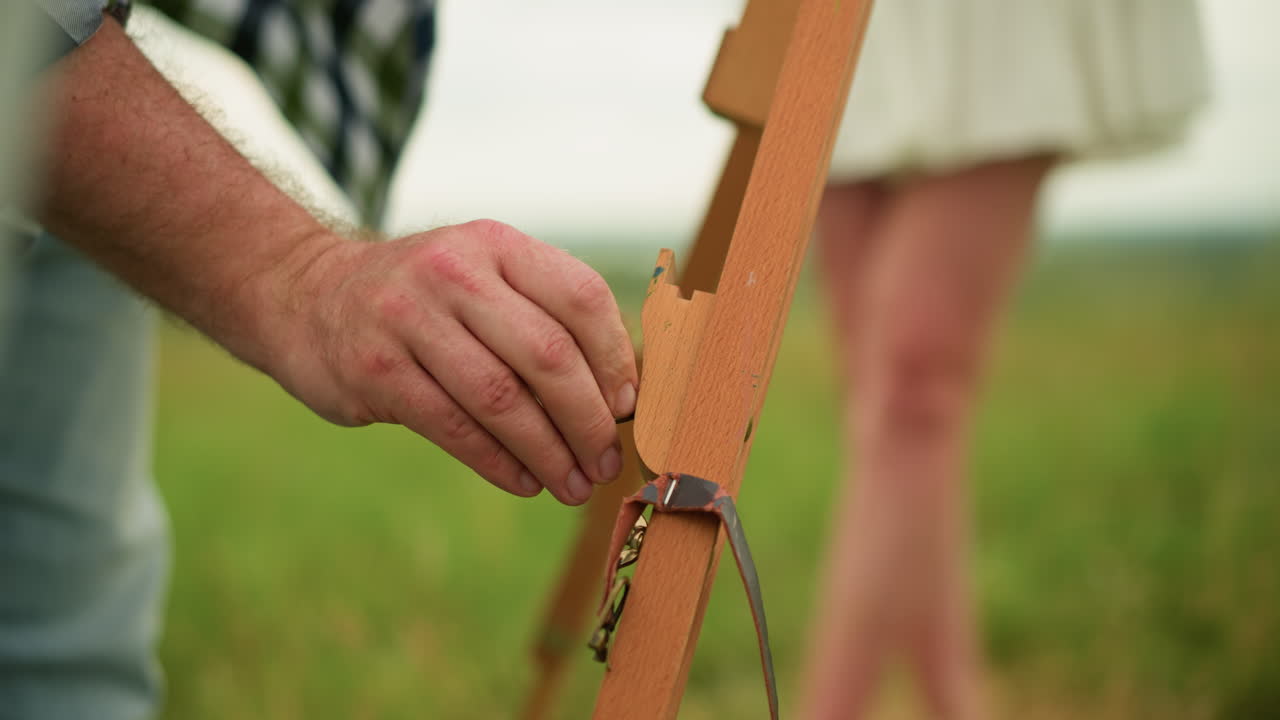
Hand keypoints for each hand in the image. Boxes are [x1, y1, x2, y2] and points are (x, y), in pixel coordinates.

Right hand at [259, 219, 637, 504]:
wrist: (306, 294)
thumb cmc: (424, 300)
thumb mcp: (481, 277)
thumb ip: (543, 318)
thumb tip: (621, 397)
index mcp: (495, 245)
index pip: (580, 295)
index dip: (615, 359)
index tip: (628, 407)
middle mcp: (453, 271)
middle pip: (548, 355)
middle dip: (588, 421)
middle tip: (606, 462)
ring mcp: (408, 318)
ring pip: (502, 399)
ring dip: (549, 453)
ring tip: (573, 485)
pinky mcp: (374, 369)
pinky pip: (455, 428)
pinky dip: (500, 464)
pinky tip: (526, 482)